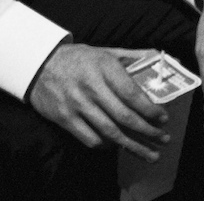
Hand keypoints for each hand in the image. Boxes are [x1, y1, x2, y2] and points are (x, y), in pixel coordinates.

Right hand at [28, 43, 170, 160]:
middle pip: (123, 116)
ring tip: (146, 151)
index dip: (149, 108)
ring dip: (131, 144)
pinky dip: (106, 146)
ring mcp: (77, 104)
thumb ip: (130, 56)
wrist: (40, 65)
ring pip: (109, 131)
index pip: (131, 93)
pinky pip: (90, 139)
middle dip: (146, 130)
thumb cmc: (78, 59)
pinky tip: (117, 145)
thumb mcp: (104, 52)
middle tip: (161, 138)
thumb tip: (154, 55)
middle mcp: (91, 86)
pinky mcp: (65, 119)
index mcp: (104, 66)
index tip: (162, 117)